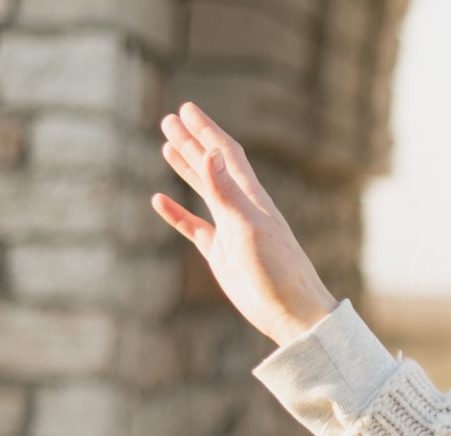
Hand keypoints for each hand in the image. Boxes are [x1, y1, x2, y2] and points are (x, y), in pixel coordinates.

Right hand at [149, 101, 339, 347]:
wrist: (291, 312)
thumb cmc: (277, 270)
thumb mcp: (249, 227)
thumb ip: (226, 191)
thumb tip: (209, 152)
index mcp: (252, 197)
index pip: (226, 154)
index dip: (206, 130)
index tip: (185, 108)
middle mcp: (241, 209)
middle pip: (212, 166)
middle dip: (191, 141)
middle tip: (168, 119)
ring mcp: (230, 230)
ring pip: (203, 191)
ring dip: (186, 168)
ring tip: (166, 146)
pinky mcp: (222, 254)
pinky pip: (194, 226)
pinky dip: (176, 213)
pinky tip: (159, 200)